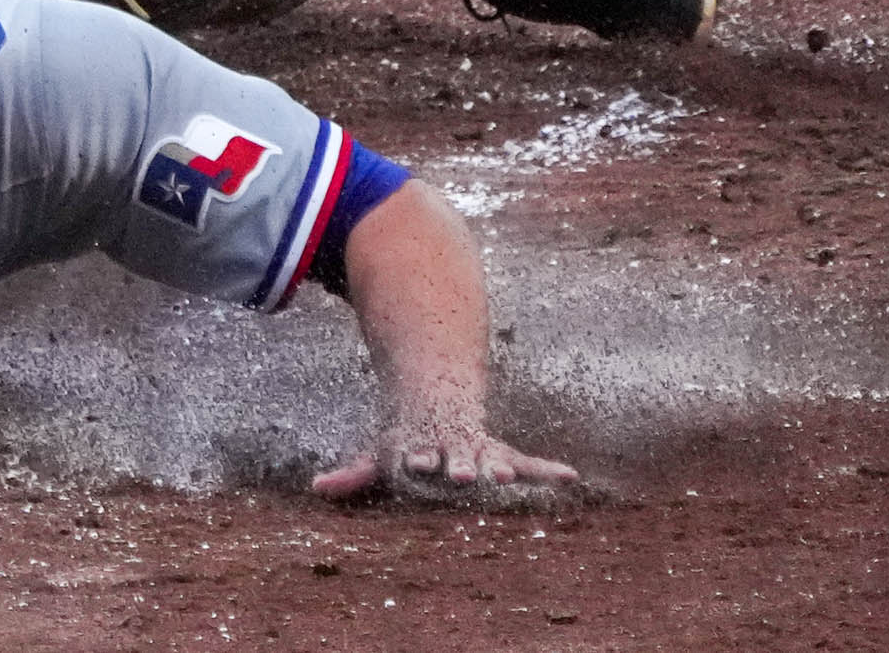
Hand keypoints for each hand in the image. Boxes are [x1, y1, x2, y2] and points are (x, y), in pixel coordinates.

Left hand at [310, 427, 578, 499]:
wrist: (437, 399)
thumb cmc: (406, 440)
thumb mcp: (379, 455)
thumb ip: (354, 474)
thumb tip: (317, 488)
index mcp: (422, 449)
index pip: (419, 455)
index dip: (419, 459)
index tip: (418, 463)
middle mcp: (452, 448)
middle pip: (457, 458)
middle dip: (460, 466)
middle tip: (465, 474)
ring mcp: (479, 449)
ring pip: (491, 458)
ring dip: (499, 467)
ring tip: (507, 474)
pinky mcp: (500, 453)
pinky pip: (528, 464)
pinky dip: (547, 470)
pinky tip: (571, 477)